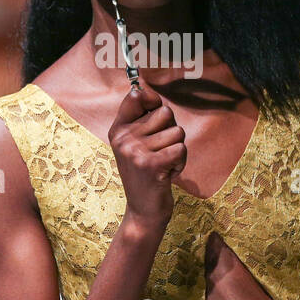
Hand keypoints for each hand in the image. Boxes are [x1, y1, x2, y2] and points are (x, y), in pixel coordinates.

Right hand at [109, 82, 185, 232]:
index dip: (152, 100)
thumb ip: (140, 118)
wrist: (143, 211)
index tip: (154, 111)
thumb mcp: (134, 145)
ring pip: (177, 132)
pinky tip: (168, 173)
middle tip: (160, 151)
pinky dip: (181, 162)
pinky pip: (181, 148)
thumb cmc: (145, 174)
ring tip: (164, 164)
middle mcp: (124, 138)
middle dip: (171, 130)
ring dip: (177, 149)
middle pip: (165, 113)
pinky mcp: (152, 165)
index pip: (136, 96)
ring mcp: (136, 151)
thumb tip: (142, 88)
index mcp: (118, 130)